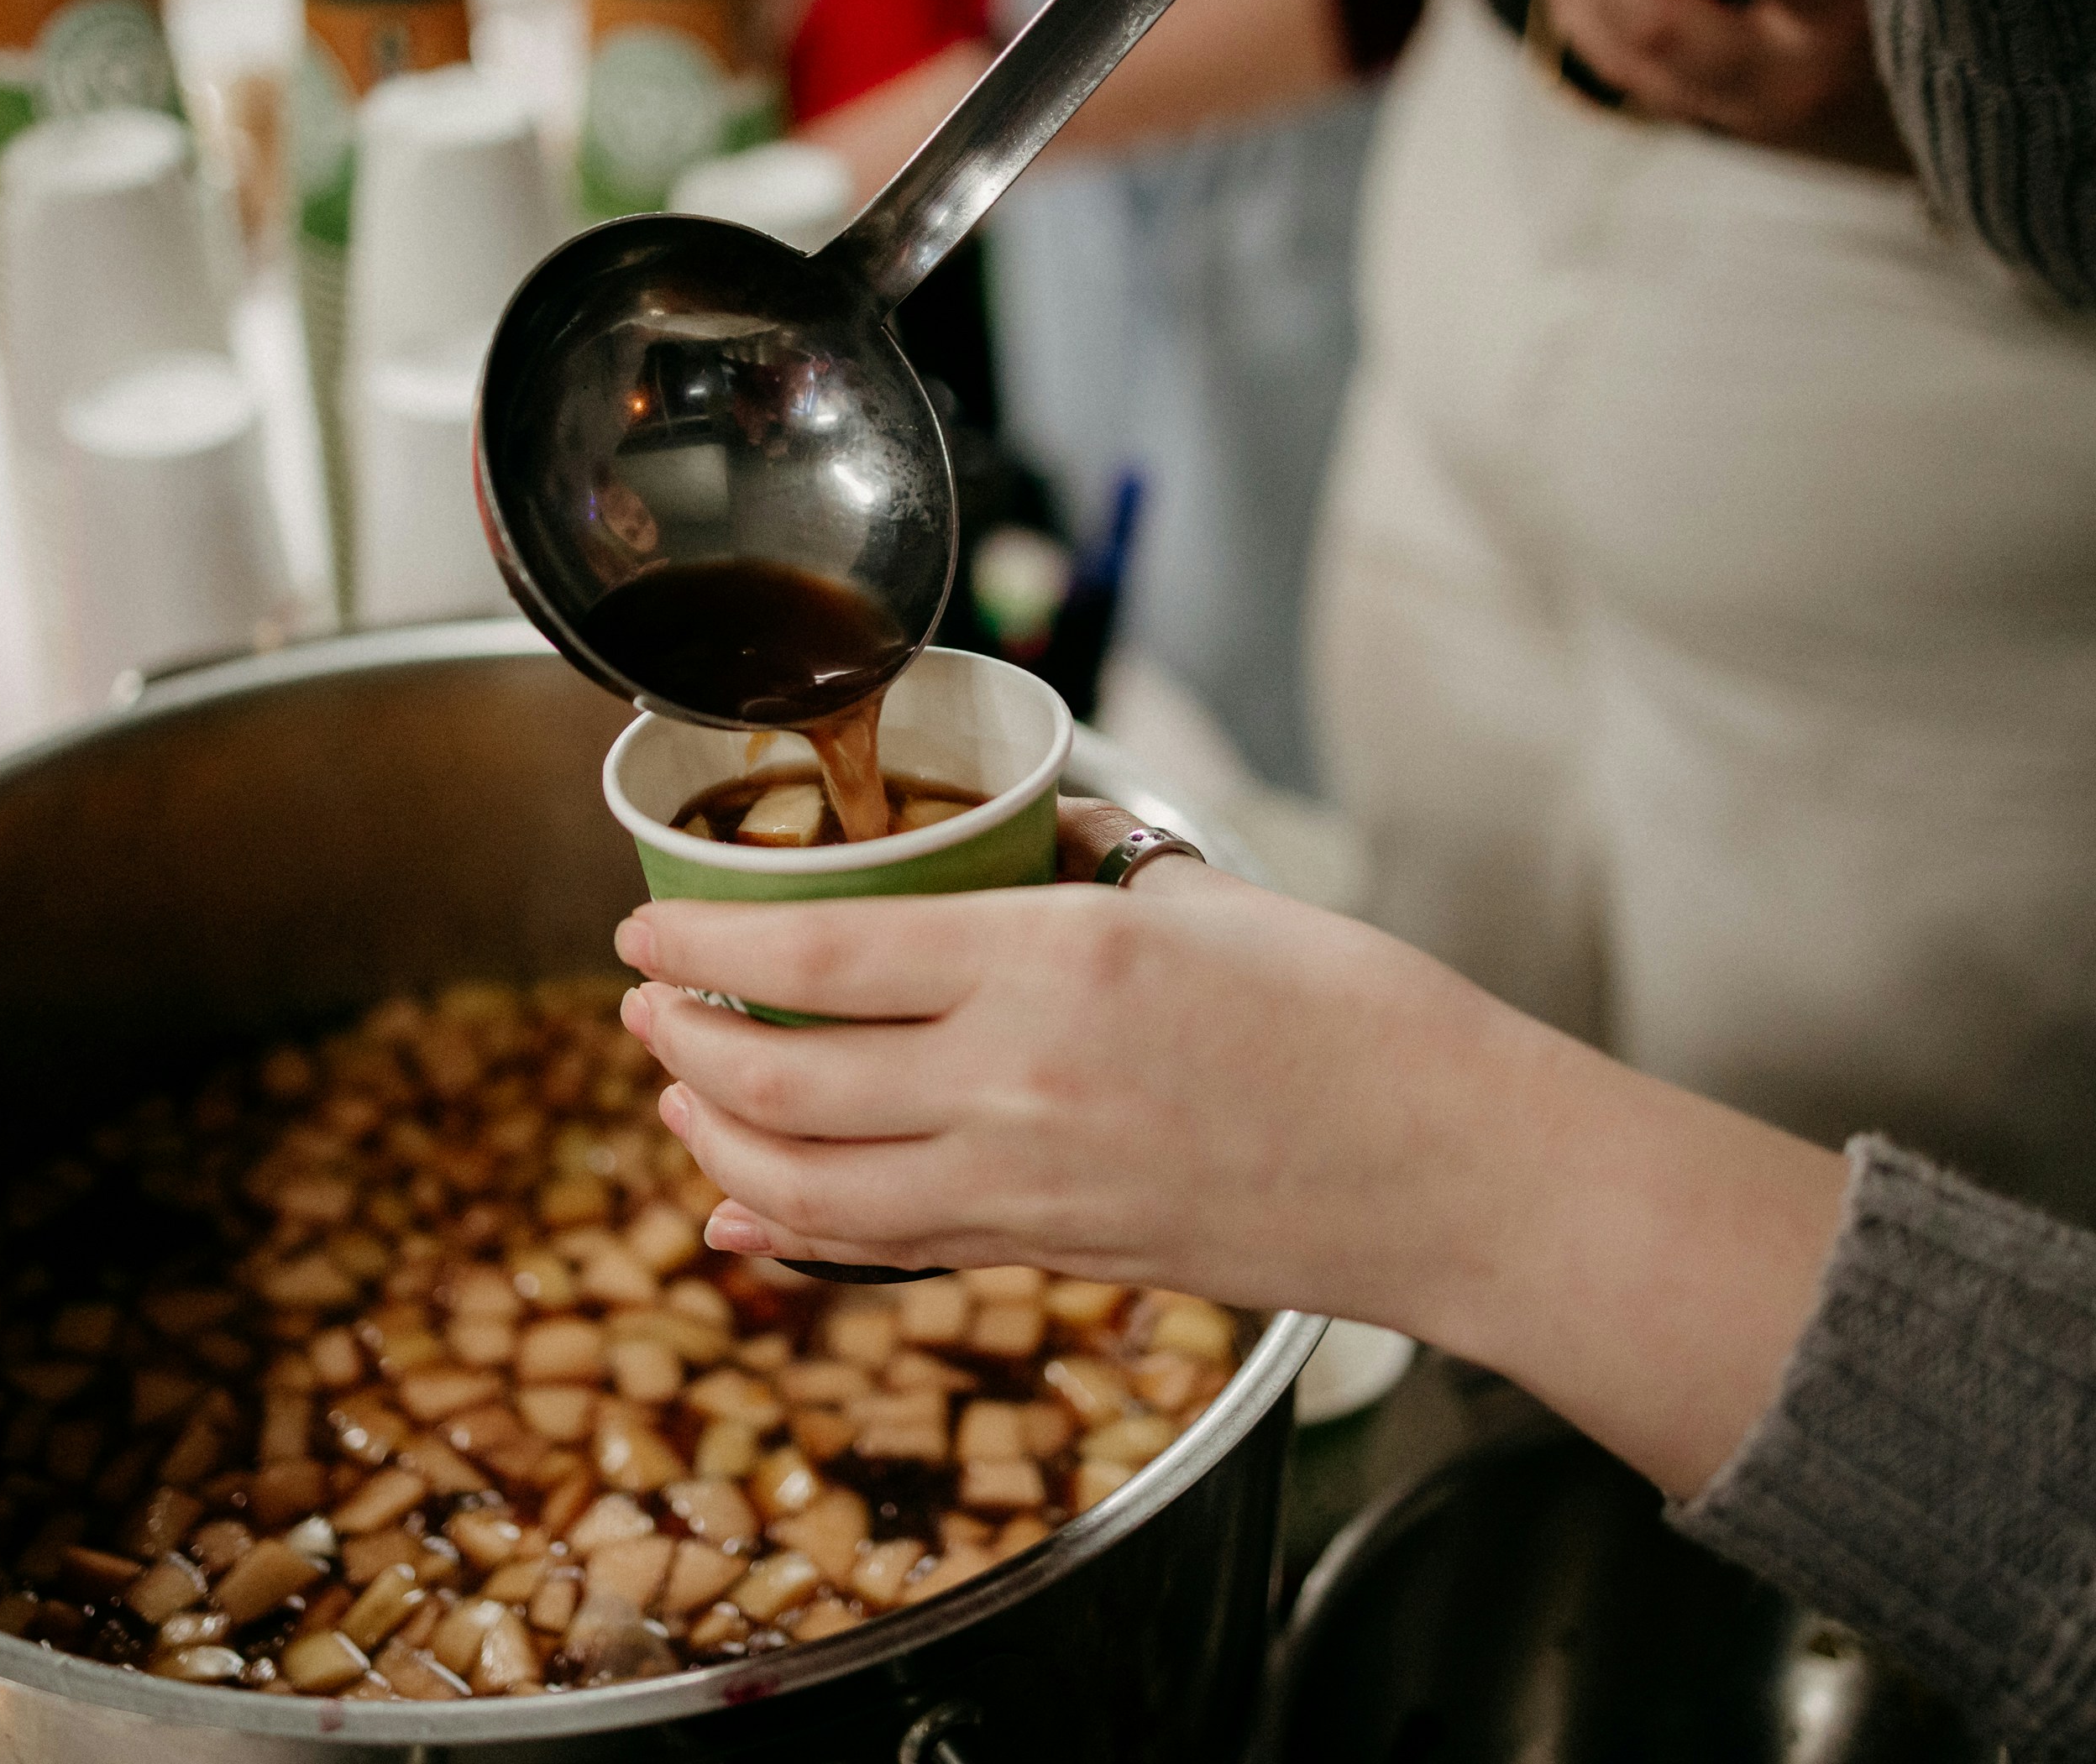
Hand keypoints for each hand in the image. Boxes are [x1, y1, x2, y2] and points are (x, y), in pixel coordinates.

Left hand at [612, 806, 1506, 1320]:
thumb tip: (1015, 837)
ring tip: (682, 1097)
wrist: (1453, 1171)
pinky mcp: (1049, 1257)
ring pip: (801, 1187)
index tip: (642, 926)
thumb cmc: (1357, 1017)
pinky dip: (787, 1233)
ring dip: (711, 1141)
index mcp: (1047, 960)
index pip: (813, 952)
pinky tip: (743, 1215)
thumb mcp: (1204, 895)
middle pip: (773, 1079)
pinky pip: (878, 1251)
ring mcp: (1024, 1188)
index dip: (697, 942)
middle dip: (675, 1042)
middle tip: (645, 1005)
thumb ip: (1083, 863)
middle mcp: (1012, 1083)